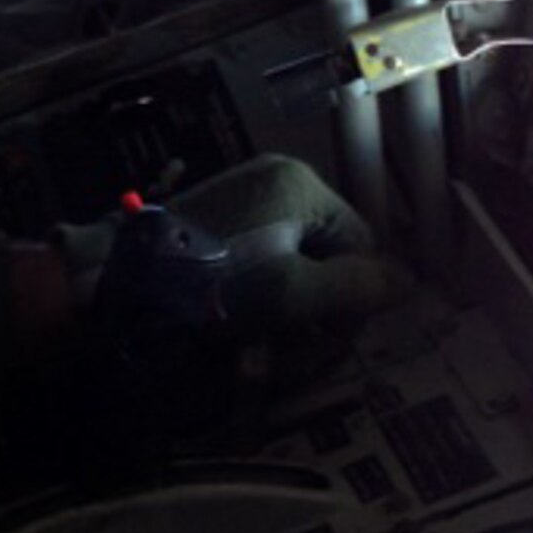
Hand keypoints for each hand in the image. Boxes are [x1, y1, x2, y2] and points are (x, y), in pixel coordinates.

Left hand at [167, 154, 410, 339]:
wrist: (121, 285)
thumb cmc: (216, 285)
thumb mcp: (295, 293)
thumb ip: (357, 288)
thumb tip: (411, 281)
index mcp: (298, 183)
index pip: (361, 243)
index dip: (355, 297)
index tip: (329, 341)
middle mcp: (271, 180)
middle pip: (326, 252)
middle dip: (319, 307)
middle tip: (296, 353)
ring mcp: (237, 198)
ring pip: (290, 262)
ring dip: (288, 310)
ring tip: (262, 349)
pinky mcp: (210, 222)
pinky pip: (255, 261)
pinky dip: (256, 297)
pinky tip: (237, 331)